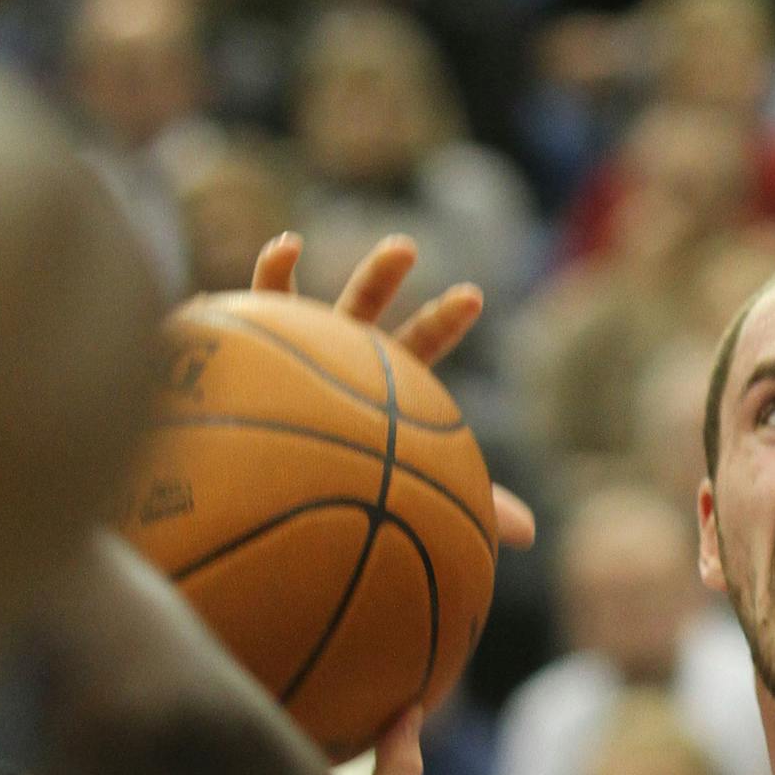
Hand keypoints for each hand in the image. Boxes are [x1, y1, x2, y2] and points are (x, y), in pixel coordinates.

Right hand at [250, 233, 535, 550]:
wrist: (266, 490)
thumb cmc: (345, 485)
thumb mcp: (410, 488)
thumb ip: (469, 499)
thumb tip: (530, 534)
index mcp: (376, 380)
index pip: (418, 347)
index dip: (443, 321)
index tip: (473, 295)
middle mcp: (334, 356)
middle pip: (364, 309)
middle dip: (381, 275)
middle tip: (404, 246)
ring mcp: (289, 350)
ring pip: (298, 306)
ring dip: (296, 269)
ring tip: (296, 241)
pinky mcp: (244, 353)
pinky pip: (244, 320)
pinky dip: (255, 287)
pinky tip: (273, 256)